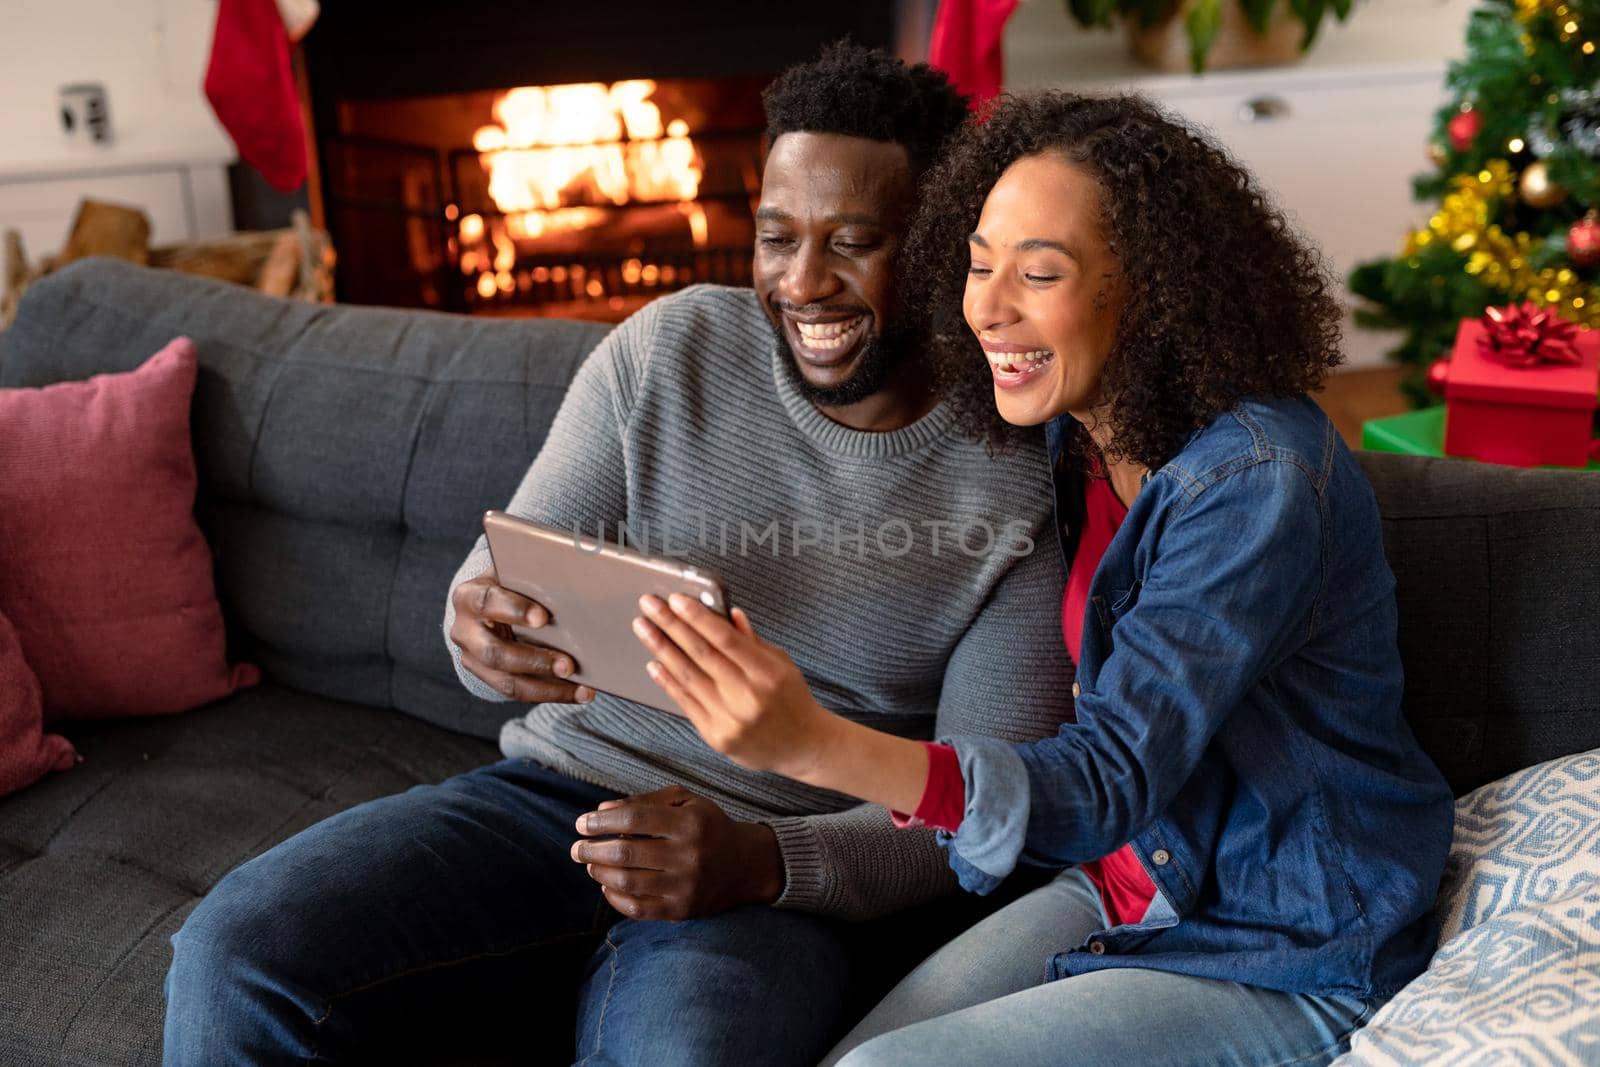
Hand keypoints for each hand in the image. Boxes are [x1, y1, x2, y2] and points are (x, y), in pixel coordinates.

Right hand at [449, 572, 593, 703]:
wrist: (483, 608)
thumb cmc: (509, 584)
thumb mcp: (512, 573)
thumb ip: (532, 574)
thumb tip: (575, 570)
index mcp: (468, 597)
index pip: (487, 602)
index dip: (514, 610)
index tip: (544, 617)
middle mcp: (464, 631)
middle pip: (495, 653)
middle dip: (534, 660)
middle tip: (569, 665)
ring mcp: (473, 659)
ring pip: (507, 682)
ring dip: (548, 688)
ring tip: (582, 688)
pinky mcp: (487, 679)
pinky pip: (519, 692)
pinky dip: (551, 693)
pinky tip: (579, 692)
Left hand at [570, 786, 783, 920]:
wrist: (746, 865)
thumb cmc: (708, 826)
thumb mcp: (686, 802)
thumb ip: (645, 802)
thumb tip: (601, 810)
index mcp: (689, 822)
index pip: (634, 818)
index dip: (602, 821)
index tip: (581, 823)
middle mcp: (689, 855)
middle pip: (626, 851)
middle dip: (592, 849)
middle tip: (576, 847)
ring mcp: (685, 886)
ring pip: (628, 881)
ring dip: (599, 872)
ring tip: (589, 864)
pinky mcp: (682, 910)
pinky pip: (638, 909)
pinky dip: (614, 898)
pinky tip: (606, 886)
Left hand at [632, 593, 837, 779]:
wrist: (802, 747)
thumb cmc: (792, 700)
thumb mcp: (782, 664)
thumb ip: (752, 640)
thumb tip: (727, 613)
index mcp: (768, 674)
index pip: (726, 639)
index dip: (698, 618)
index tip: (676, 599)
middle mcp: (748, 697)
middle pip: (702, 655)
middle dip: (671, 626)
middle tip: (649, 605)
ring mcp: (730, 719)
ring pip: (689, 677)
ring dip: (662, 649)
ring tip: (644, 628)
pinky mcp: (716, 736)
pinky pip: (686, 703)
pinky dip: (668, 681)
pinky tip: (654, 663)